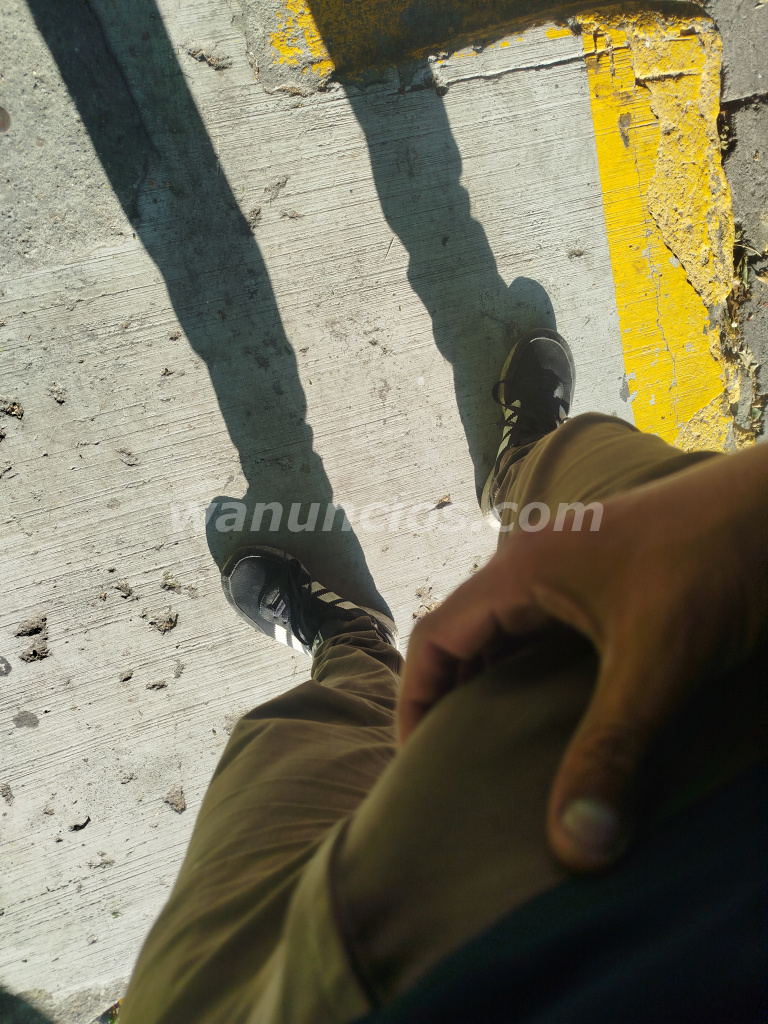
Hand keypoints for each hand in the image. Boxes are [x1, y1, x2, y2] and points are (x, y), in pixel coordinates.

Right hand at [399, 443, 767, 870]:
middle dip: (452, 698)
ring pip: (507, 630)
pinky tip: (559, 711)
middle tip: (457, 768)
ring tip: (500, 750)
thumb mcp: (658, 663)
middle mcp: (533, 560)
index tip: (417, 763)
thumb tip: (575, 848)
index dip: (416, 700)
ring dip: (495, 684)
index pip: (436, 635)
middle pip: (464, 633)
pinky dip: (535, 670)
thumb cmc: (714, 562)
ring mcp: (569, 563)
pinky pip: (546, 626)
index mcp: (521, 569)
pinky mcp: (603, 574)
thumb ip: (612, 750)